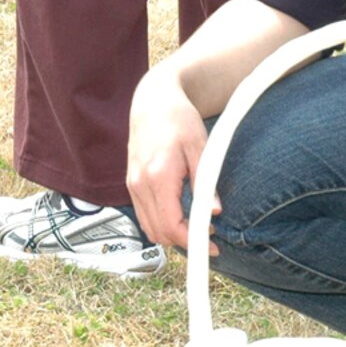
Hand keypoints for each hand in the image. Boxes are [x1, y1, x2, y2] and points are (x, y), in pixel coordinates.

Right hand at [125, 69, 211, 250]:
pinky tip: (181, 218)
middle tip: (209, 239)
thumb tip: (214, 212)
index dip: (191, 240)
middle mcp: (140, 184)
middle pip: (159, 232)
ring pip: (149, 227)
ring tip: (197, 229)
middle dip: (184, 242)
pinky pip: (144, 215)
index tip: (211, 245)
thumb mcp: (200, 147)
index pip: (171, 224)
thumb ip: (205, 182)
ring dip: (172, 235)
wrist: (153, 102)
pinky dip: (161, 224)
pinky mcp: (131, 184)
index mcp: (158, 175)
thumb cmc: (179, 120)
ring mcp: (132, 185)